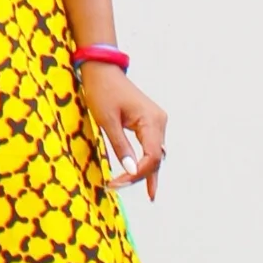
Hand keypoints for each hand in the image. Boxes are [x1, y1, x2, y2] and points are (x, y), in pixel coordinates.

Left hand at [79, 62, 166, 199]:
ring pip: (154, 155)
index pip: (152, 156)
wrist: (102, 70)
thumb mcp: (107, 120)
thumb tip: (130, 170)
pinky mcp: (149, 123)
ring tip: (138, 192)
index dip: (136, 173)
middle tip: (117, 188)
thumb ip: (120, 145)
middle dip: (138, 175)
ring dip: (143, 172)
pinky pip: (151, 148)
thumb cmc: (102, 91)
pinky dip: (146, 164)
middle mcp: (160, 122)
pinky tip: (147, 183)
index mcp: (152, 120)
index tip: (117, 182)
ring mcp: (157, 122)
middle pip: (155, 158)